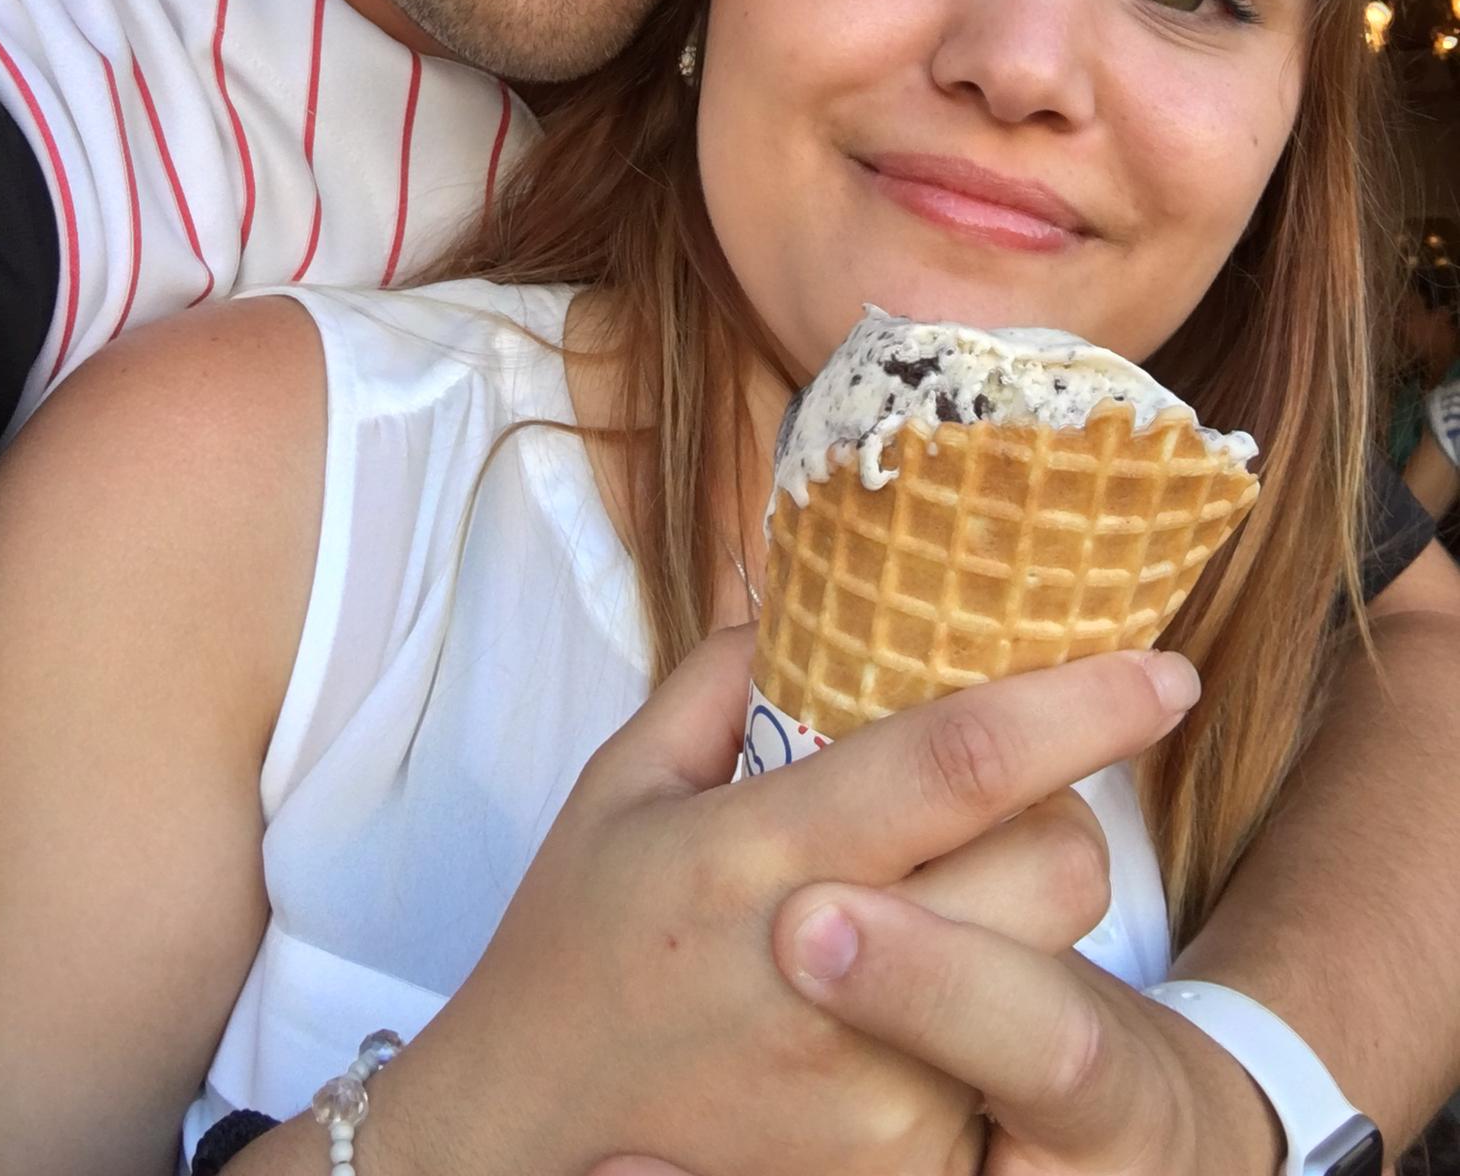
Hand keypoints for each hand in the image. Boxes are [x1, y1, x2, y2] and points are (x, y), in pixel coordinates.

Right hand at [376, 625, 1197, 1175]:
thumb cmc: (577, 938)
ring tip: (940, 907)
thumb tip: (794, 582)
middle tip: (1014, 807)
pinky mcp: (891, 1166)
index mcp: (753, 850)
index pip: (957, 760)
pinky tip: (904, 1008)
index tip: (1168, 668)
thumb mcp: (620, 784)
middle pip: (1054, 870)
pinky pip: (1001, 1064)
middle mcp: (825, 968)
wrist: (531, 1122)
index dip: (1077, 707)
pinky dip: (979, 1020)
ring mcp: (870, 1089)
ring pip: (1051, 971)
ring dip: (1024, 918)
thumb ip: (714, 674)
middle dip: (1067, 817)